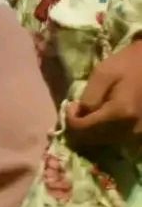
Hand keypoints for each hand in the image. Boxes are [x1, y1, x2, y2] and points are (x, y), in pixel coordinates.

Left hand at [65, 38, 141, 152]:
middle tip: (78, 108)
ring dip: (92, 130)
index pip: (84, 130)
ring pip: (105, 142)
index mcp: (120, 113)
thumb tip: (79, 114)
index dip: (71, 119)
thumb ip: (89, 96)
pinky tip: (104, 115)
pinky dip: (105, 131)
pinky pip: (117, 139)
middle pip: (94, 140)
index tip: (72, 104)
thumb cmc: (129, 65)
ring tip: (90, 110)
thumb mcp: (103, 73)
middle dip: (80, 126)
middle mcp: (132, 130)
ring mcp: (139, 135)